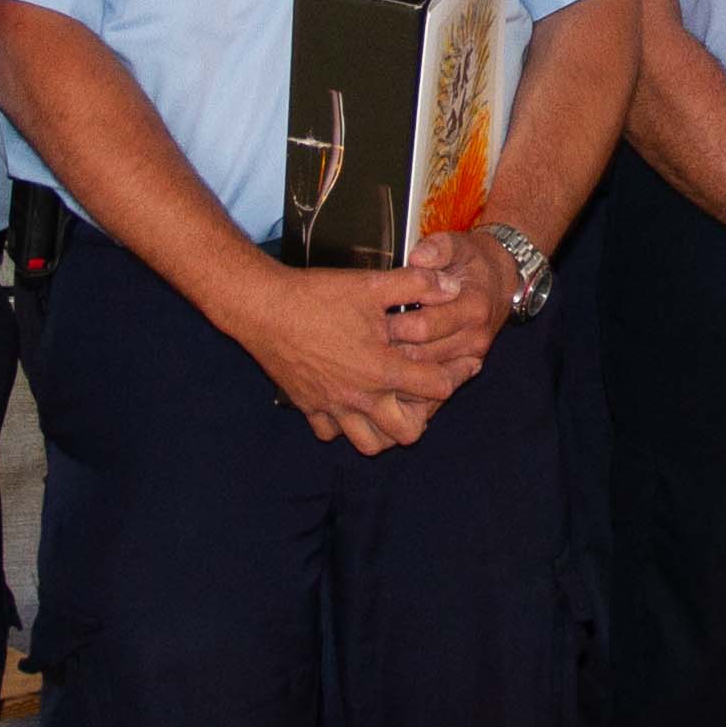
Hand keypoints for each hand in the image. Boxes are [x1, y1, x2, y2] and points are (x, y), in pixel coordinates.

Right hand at [229, 260, 475, 452]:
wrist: (262, 308)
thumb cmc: (316, 297)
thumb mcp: (371, 283)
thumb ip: (417, 285)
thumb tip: (452, 286)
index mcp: (382, 370)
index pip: (438, 389)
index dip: (457, 374)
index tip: (464, 362)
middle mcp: (360, 397)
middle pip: (408, 433)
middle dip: (424, 415)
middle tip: (424, 391)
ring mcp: (332, 406)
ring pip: (369, 443)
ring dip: (385, 429)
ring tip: (390, 405)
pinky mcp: (308, 406)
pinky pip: (331, 432)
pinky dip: (344, 425)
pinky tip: (350, 402)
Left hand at [378, 235, 507, 382]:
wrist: (502, 279)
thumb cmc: (473, 261)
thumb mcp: (457, 244)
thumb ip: (437, 248)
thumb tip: (417, 258)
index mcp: (473, 306)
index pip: (424, 326)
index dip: (394, 323)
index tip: (372, 318)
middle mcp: (476, 335)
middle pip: (422, 353)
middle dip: (392, 346)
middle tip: (368, 337)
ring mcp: (474, 354)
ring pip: (426, 370)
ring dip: (399, 362)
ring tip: (378, 348)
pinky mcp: (470, 364)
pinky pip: (436, 379)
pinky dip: (414, 375)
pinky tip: (395, 364)